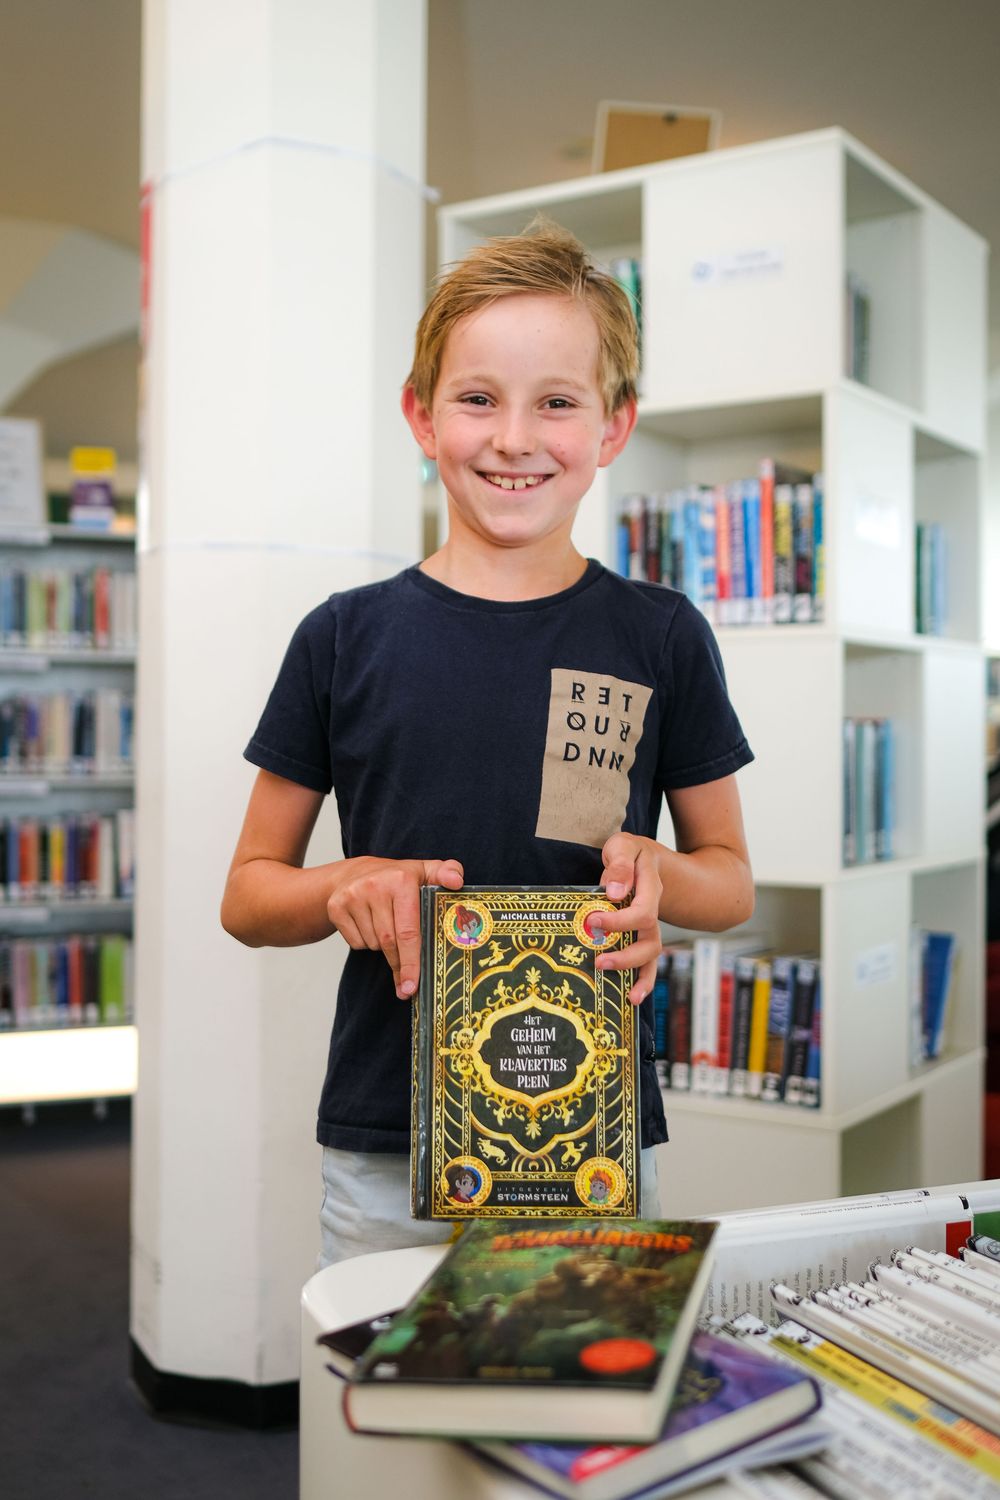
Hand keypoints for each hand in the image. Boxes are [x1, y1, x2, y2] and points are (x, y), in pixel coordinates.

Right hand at [326, 856, 463, 998]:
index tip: (412, 986)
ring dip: (383, 948)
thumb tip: (457, 881)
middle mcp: (375, 886)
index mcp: (401, 880)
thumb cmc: (396, 879)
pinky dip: (365, 942)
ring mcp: (352, 896)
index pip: (408, 931)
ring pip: (373, 944)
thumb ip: (447, 874)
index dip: (411, 962)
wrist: (354, 873)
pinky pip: (356, 943)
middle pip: (389, 943)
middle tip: (407, 984)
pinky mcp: (336, 907)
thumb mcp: (424, 872)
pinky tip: (369, 926)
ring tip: (387, 930)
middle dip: (400, 964)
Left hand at [593, 832, 662, 1005]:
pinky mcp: (643, 936)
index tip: (592, 921)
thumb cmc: (629, 852)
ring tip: (626, 995)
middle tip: (599, 961)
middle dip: (626, 956)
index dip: (618, 920)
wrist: (648, 859)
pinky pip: (648, 961)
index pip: (642, 910)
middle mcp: (653, 910)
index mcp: (649, 887)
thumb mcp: (624, 845)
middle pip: (649, 939)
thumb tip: (615, 894)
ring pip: (651, 954)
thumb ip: (620, 864)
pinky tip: (632, 997)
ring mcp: (650, 926)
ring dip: (637, 973)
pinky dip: (644, 981)